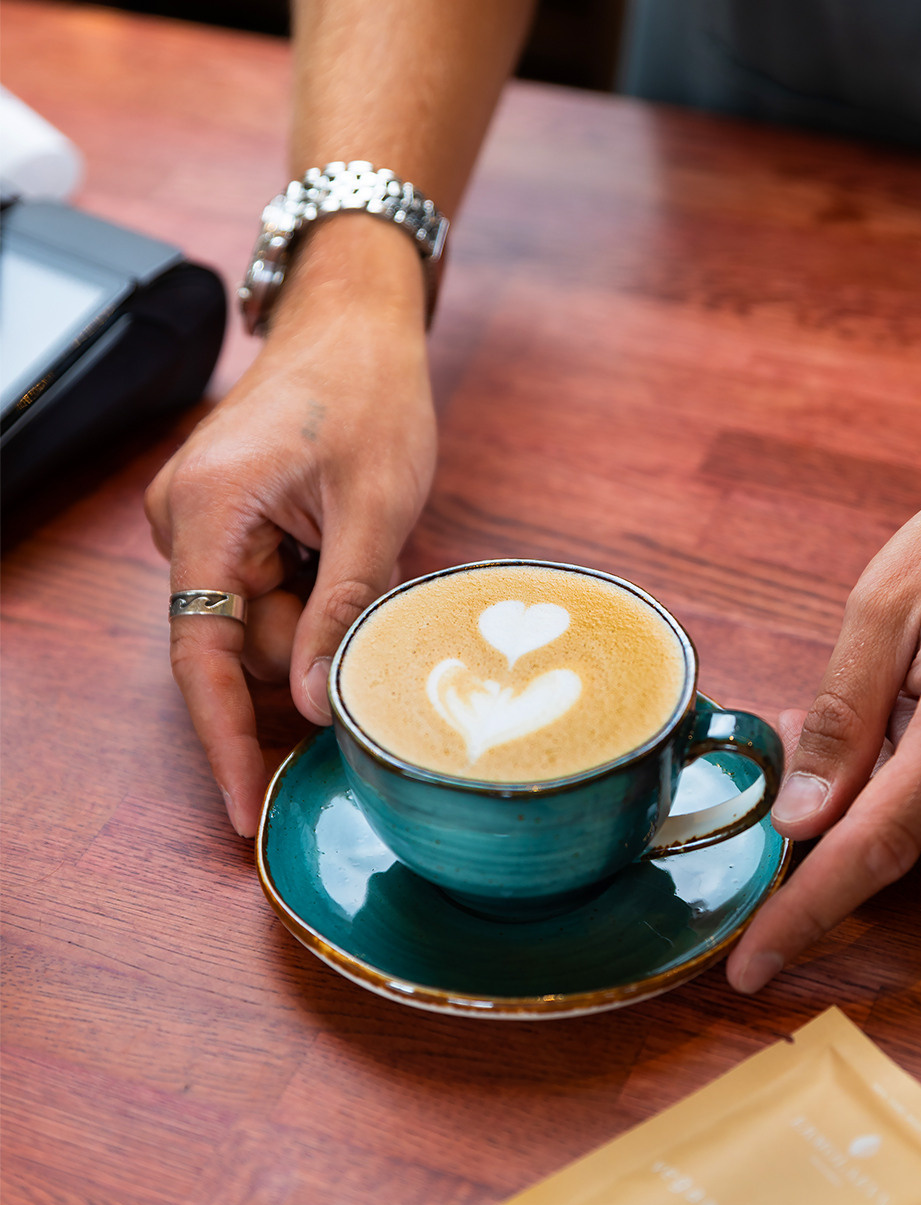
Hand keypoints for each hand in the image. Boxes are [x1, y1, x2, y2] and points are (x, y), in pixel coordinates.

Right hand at [145, 221, 435, 836]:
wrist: (356, 321)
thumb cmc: (370, 395)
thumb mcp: (374, 511)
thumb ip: (341, 612)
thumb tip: (313, 707)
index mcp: (208, 514)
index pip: (203, 657)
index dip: (225, 739)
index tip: (243, 809)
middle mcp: (186, 523)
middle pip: (247, 643)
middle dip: (316, 638)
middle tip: (375, 576)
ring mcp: (204, 523)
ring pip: (265, 622)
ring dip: (324, 608)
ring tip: (364, 544)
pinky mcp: (231, 523)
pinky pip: (270, 589)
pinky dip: (315, 587)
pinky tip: (343, 543)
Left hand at [726, 409, 920, 993]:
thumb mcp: (885, 605)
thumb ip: (843, 715)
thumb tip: (801, 817)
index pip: (875, 846)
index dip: (806, 913)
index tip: (753, 967)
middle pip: (897, 837)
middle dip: (832, 814)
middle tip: (801, 735)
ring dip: (879, 787)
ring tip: (882, 692)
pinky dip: (920, 775)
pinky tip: (917, 706)